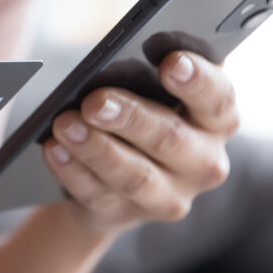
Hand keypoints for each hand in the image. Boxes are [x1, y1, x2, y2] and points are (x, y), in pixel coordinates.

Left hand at [43, 51, 238, 233]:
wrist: (114, 177)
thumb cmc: (139, 114)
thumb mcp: (152, 91)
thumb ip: (148, 73)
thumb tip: (118, 58)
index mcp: (216, 120)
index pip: (218, 98)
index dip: (197, 80)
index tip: (171, 63)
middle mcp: (203, 163)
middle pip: (170, 138)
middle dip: (130, 117)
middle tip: (94, 101)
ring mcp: (167, 196)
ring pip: (133, 175)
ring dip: (95, 148)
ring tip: (65, 124)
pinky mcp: (126, 215)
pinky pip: (96, 193)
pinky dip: (72, 170)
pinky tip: (53, 149)